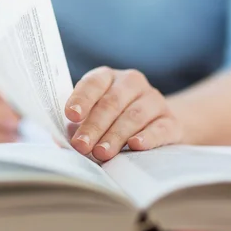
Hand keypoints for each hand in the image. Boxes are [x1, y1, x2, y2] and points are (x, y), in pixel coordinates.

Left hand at [65, 67, 182, 160]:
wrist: (155, 125)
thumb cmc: (112, 121)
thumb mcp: (91, 118)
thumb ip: (75, 127)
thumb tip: (59, 142)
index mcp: (108, 77)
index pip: (94, 83)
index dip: (82, 99)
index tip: (71, 115)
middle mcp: (132, 83)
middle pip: (112, 102)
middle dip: (95, 125)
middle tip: (81, 146)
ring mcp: (154, 100)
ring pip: (135, 115)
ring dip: (116, 135)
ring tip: (101, 153)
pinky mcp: (171, 120)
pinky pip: (160, 127)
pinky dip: (148, 137)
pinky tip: (135, 145)